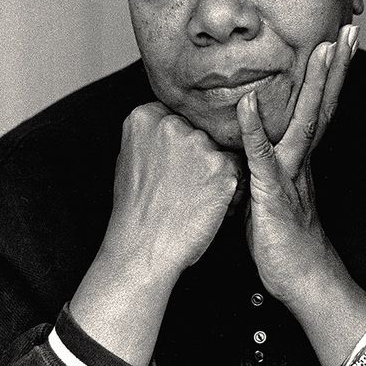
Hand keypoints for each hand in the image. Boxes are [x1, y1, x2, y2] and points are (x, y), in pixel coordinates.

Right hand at [71, 102, 240, 364]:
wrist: (143, 250)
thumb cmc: (136, 211)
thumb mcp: (128, 160)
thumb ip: (150, 136)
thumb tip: (169, 124)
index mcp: (144, 117)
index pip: (177, 116)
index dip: (180, 144)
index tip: (174, 165)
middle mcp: (172, 123)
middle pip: (200, 131)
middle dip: (200, 155)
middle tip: (185, 185)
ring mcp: (199, 144)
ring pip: (221, 150)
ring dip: (216, 171)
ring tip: (196, 197)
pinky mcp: (222, 167)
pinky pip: (236, 170)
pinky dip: (229, 189)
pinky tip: (210, 205)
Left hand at [236, 23, 357, 308]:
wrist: (300, 280)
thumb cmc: (284, 241)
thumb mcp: (274, 194)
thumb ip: (268, 167)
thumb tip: (255, 146)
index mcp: (301, 159)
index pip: (319, 109)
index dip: (329, 76)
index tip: (340, 42)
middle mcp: (302, 161)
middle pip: (323, 106)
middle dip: (335, 68)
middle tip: (348, 31)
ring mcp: (291, 175)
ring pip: (304, 122)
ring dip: (313, 86)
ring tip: (322, 51)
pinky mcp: (273, 194)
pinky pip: (262, 157)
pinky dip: (254, 129)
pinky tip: (247, 103)